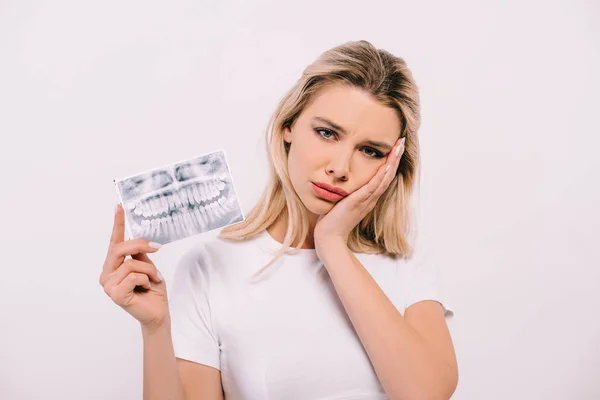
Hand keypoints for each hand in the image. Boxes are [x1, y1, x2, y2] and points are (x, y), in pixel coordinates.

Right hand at [98, 204, 169, 330]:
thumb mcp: (148, 266)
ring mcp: (108, 284)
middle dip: (140, 245)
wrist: (158, 313)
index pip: (114, 241)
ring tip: (153, 279)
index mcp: (113, 265)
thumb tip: (138, 239)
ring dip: (149, 269)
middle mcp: (107, 273)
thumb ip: (140, 254)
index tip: (119, 206)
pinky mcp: (115, 294)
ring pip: (131, 263)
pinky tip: (147, 287)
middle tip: (157, 248)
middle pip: (120, 249)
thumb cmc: (152, 290)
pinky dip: (146, 279)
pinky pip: (134, 276)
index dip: (118, 223)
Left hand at [314, 137, 405, 250]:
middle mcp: (371, 198)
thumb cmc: (333, 219)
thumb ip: (348, 190)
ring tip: (398, 148)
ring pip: (383, 179)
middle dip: (395, 157)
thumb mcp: (343, 200)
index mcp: (368, 197)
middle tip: (402, 141)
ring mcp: (366, 201)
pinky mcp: (357, 203)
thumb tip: (344, 177)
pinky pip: (371, 188)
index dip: (391, 161)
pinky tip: (386, 166)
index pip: (383, 176)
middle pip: (388, 175)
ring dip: (392, 162)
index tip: (395, 146)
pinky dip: (379, 177)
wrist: (330, 237)